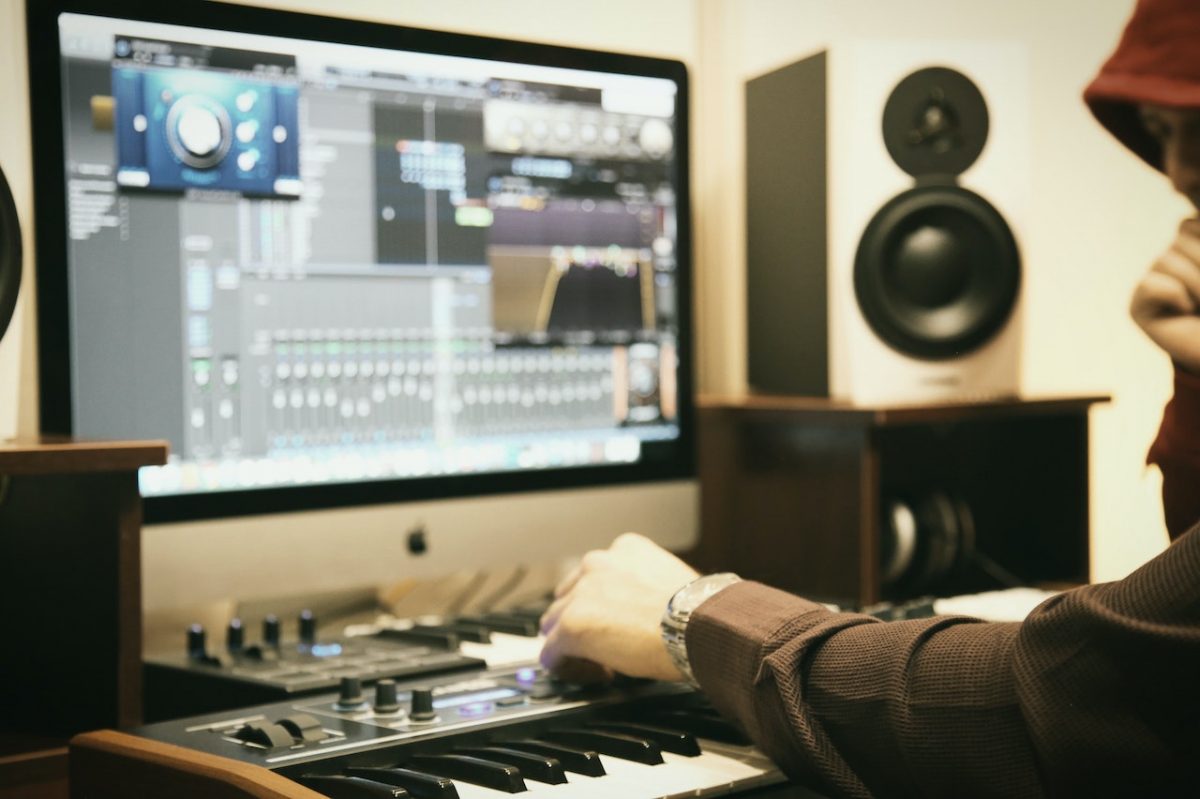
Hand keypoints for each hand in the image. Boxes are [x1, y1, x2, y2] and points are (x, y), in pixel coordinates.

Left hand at [539, 532, 699, 681]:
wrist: (700, 626)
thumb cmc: (700, 611)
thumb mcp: (672, 579)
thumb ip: (645, 586)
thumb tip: (642, 612)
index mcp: (625, 549)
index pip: (595, 575)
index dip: (603, 604)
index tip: (617, 622)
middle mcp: (598, 564)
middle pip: (568, 596)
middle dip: (583, 621)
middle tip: (606, 645)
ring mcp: (581, 594)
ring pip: (554, 624)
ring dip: (573, 644)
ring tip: (598, 663)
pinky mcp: (572, 625)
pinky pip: (552, 654)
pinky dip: (568, 668)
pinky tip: (593, 674)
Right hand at [1130, 218, 1199, 372]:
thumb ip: (1196, 243)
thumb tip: (1182, 221)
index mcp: (1192, 246)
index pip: (1190, 222)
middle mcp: (1170, 261)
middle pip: (1180, 233)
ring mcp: (1152, 282)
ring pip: (1165, 258)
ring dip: (1196, 283)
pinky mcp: (1138, 308)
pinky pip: (1151, 284)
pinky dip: (1175, 297)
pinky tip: (1184, 313)